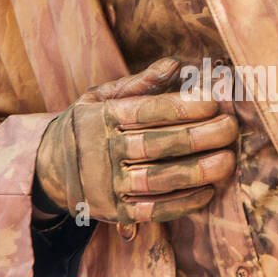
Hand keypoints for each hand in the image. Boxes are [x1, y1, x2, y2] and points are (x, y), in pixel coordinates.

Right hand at [35, 56, 237, 225]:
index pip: (146, 111)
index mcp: (101, 117)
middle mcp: (102, 151)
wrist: (46, 168)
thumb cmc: (88, 125)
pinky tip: (209, 190)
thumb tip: (175, 64)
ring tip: (228, 160)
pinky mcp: (114, 212)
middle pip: (157, 144)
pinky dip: (184, 203)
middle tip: (231, 128)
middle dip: (200, 136)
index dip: (183, 106)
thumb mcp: (101, 98)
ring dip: (198, 171)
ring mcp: (107, 185)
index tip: (214, 101)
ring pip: (159, 180)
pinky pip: (154, 210)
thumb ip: (139, 84)